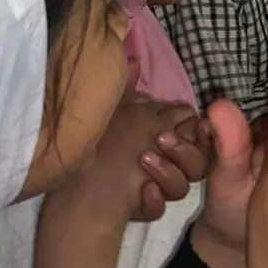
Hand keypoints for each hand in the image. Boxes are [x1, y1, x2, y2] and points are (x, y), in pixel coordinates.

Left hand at [64, 89, 201, 222]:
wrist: (68, 184)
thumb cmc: (94, 144)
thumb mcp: (114, 110)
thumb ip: (129, 89)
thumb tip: (131, 59)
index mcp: (162, 139)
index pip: (195, 135)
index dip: (199, 131)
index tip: (197, 125)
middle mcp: (164, 164)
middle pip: (198, 163)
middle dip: (186, 151)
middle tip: (162, 139)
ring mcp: (155, 188)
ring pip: (183, 186)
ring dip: (169, 172)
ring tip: (144, 160)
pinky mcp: (143, 209)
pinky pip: (158, 208)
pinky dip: (152, 201)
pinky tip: (144, 192)